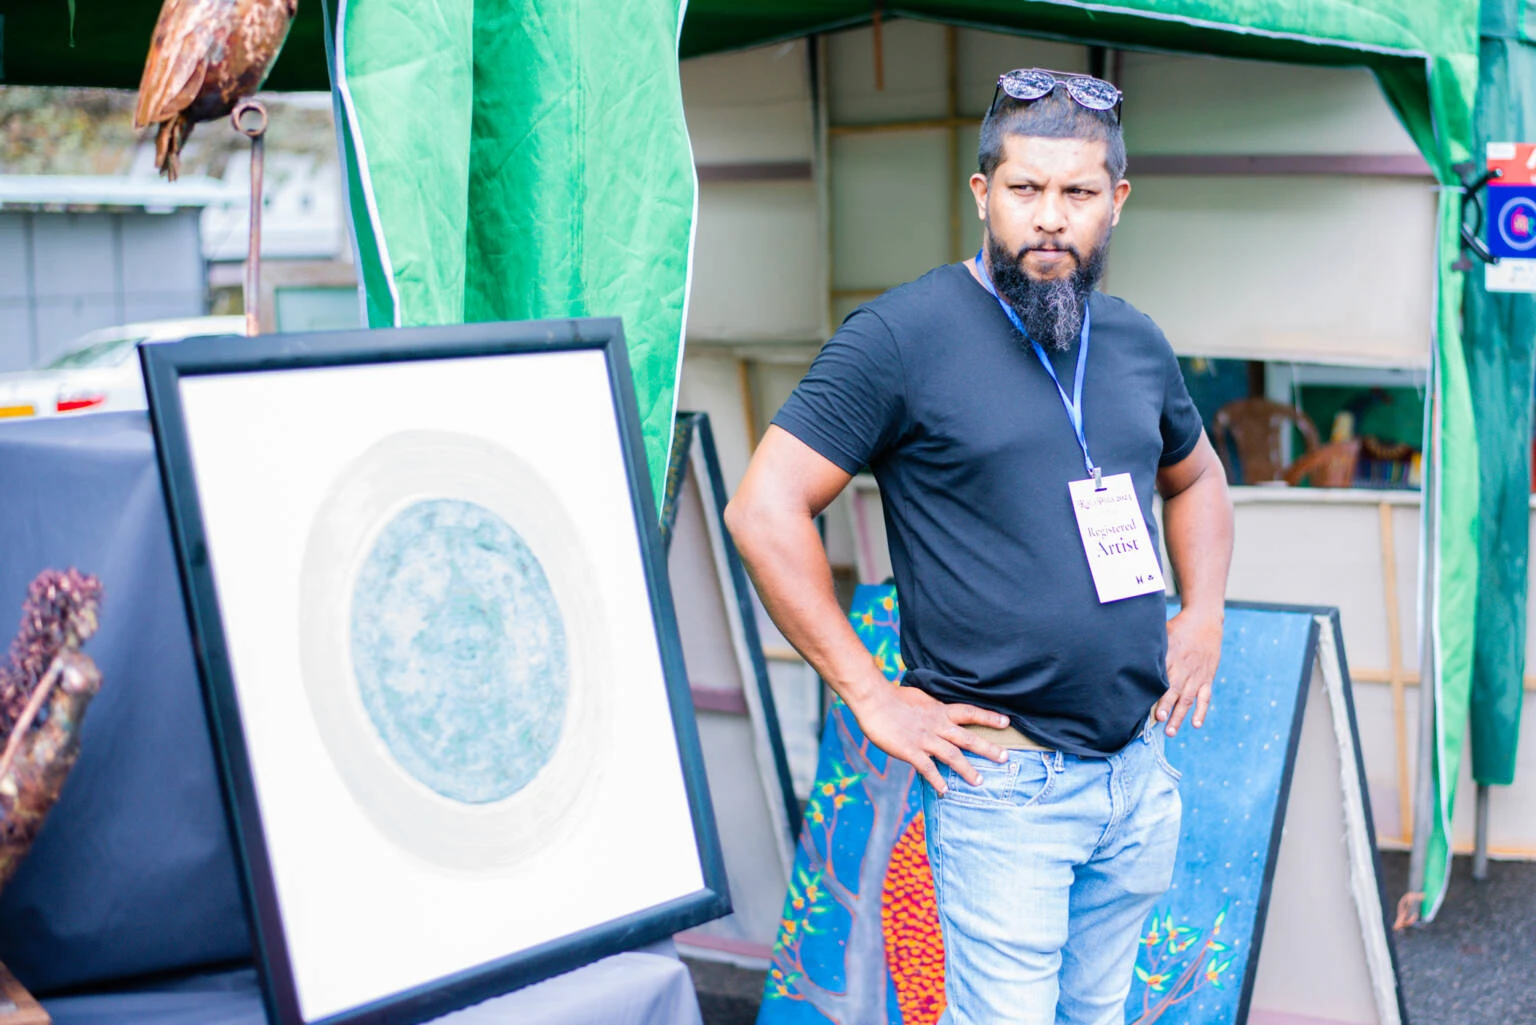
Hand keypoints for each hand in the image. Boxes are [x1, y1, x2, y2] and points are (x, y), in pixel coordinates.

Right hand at [847, 685, 1008, 794]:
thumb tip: (936, 710)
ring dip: (967, 770)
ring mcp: (924, 739)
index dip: (988, 717)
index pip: (969, 712)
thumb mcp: (919, 698)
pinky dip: (937, 780)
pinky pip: (927, 768)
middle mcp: (937, 725)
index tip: (1006, 722)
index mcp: (939, 710)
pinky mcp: (910, 750)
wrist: (873, 699)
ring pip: (952, 755)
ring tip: (979, 782)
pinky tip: (944, 791)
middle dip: (988, 749)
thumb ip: (930, 707)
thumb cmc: (892, 697)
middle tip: (1005, 758)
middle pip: (968, 737)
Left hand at [1156, 609, 1222, 735]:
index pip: (1160, 678)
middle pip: (1174, 690)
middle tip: (1158, 720)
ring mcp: (1196, 675)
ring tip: (1170, 731)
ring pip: (1188, 699)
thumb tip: (1126, 652)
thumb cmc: (1178, 627)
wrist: (1204, 621)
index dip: (1154, 692)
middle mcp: (1183, 668)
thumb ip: (1148, 647)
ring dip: (1179, 716)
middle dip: (1166, 706)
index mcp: (1170, 657)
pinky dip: (1201, 711)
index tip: (1146, 703)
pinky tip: (1195, 724)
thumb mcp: (1161, 633)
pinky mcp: (1207, 678)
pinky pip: (1205, 697)